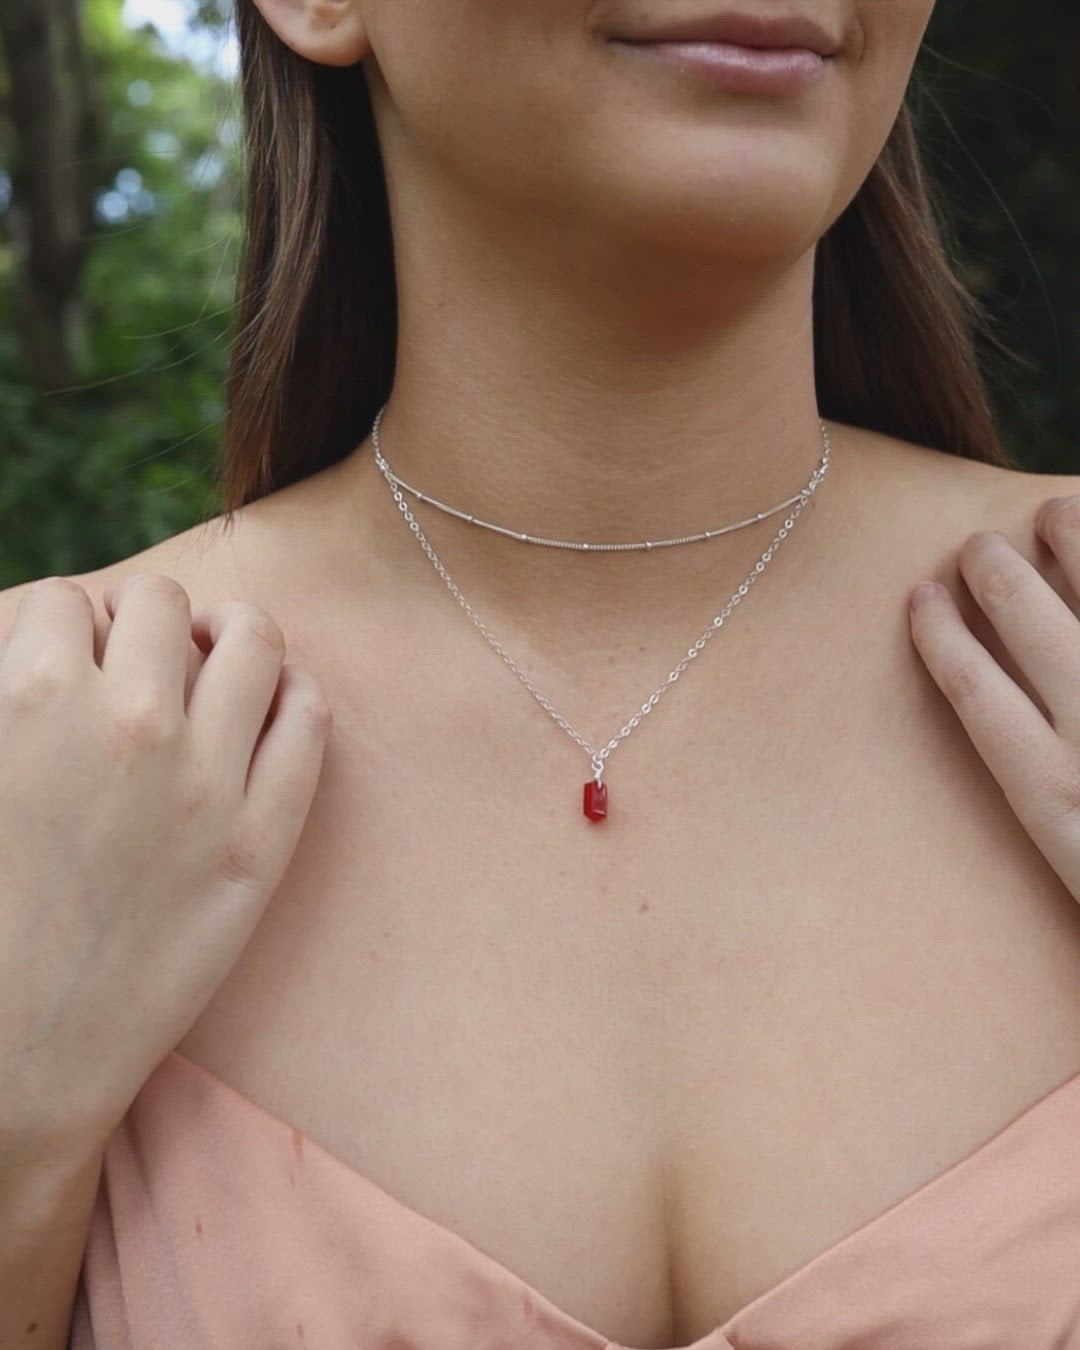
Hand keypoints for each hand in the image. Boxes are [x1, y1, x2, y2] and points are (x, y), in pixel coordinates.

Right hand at [0, 573, 332, 1159]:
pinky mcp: (263, 841)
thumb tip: (49, 650)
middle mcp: (131, 724)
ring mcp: (209, 782)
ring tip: (212, 658)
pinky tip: (272, 703)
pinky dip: (293, 694)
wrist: (12, 1058)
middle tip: (137, 661)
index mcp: (32, 701)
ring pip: (252, 640)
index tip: (69, 659)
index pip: (63, 603)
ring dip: (228, 634)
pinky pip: (307, 724)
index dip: (62, 628)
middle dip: (141, 622)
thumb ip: (9, 700)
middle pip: (161, 605)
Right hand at [908, 494, 1079, 902]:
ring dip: (1073, 543)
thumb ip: (1055, 797)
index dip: (942, 637)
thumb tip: (1025, 731)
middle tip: (977, 548)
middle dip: (995, 576)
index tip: (918, 597)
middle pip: (1029, 626)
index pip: (976, 691)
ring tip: (1054, 513)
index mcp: (1054, 794)